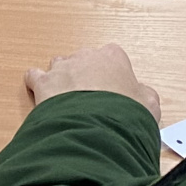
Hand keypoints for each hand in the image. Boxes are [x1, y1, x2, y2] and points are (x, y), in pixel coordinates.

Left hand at [26, 43, 160, 120]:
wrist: (97, 128)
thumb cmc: (125, 115)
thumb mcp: (150, 106)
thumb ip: (146, 95)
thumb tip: (143, 96)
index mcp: (113, 57)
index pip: (113, 58)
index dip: (113, 76)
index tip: (114, 91)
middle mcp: (86, 57)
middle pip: (84, 61)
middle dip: (87, 77)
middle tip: (92, 100)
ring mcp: (62, 68)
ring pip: (60, 66)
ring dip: (63, 80)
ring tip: (69, 101)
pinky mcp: (44, 82)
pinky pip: (36, 76)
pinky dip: (37, 85)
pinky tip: (43, 96)